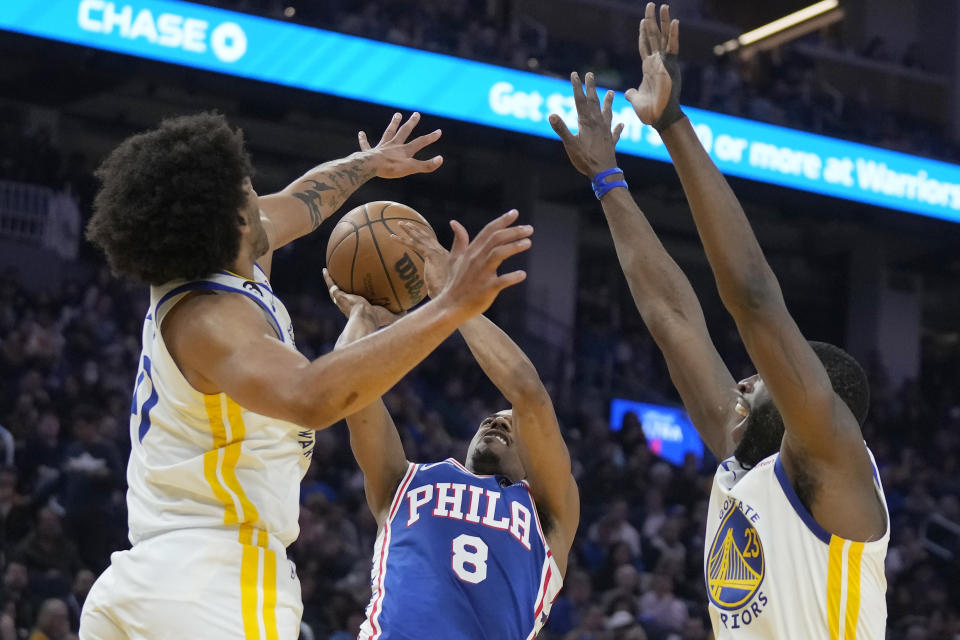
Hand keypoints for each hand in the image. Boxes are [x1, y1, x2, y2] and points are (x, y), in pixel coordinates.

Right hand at [323, 268, 400, 331]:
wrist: (365, 319)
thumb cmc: (376, 320)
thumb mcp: (390, 316)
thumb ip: (398, 313)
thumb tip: (408, 309)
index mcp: (358, 310)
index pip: (357, 303)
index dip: (356, 298)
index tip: (357, 293)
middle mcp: (347, 306)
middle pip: (343, 295)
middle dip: (343, 289)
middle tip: (343, 280)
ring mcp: (341, 301)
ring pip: (334, 289)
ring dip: (332, 281)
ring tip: (330, 271)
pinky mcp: (338, 296)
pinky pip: (331, 285)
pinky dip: (328, 278)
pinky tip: (325, 269)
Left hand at [359, 112, 443, 178]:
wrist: (371, 166)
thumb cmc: (391, 168)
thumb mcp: (411, 168)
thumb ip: (426, 165)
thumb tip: (441, 159)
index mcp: (404, 150)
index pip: (420, 142)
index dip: (430, 137)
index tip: (439, 131)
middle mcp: (394, 146)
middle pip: (404, 132)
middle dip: (411, 123)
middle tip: (416, 114)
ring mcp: (381, 148)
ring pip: (389, 133)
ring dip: (393, 124)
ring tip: (397, 114)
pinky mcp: (369, 152)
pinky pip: (366, 145)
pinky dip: (364, 139)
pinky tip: (361, 133)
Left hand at [390, 221, 449, 297]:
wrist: (452, 292)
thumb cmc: (446, 293)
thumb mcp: (440, 288)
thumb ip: (434, 288)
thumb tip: (430, 292)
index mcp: (443, 257)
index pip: (433, 243)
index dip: (426, 235)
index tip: (418, 230)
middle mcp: (441, 251)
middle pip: (426, 237)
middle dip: (416, 230)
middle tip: (406, 224)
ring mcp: (436, 252)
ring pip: (420, 238)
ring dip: (409, 230)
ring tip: (400, 224)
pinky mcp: (431, 254)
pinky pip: (413, 245)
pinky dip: (402, 240)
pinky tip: (392, 237)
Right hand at [435, 210, 531, 319]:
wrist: (450, 306)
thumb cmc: (454, 283)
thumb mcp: (453, 259)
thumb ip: (459, 241)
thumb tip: (454, 222)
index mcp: (471, 252)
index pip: (488, 231)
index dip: (502, 220)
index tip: (515, 212)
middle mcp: (477, 259)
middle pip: (496, 239)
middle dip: (514, 232)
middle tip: (530, 229)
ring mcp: (482, 274)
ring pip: (498, 254)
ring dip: (514, 247)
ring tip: (528, 243)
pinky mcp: (487, 289)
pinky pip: (501, 281)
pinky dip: (512, 277)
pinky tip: (522, 274)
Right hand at [549, 72, 624, 176]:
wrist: (603, 172)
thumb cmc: (585, 159)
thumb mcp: (570, 144)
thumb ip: (561, 129)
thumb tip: (551, 115)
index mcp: (586, 122)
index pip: (580, 100)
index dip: (577, 87)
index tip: (575, 74)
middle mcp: (598, 123)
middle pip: (594, 101)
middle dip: (591, 88)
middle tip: (590, 75)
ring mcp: (606, 131)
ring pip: (607, 113)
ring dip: (608, 102)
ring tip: (611, 93)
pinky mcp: (611, 141)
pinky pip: (615, 132)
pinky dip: (617, 127)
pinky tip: (621, 124)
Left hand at [624, 3, 682, 129]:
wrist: (659, 118)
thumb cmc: (650, 112)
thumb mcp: (636, 100)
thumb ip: (632, 94)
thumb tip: (628, 93)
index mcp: (649, 68)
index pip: (645, 46)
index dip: (644, 34)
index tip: (643, 20)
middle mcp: (658, 63)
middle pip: (654, 37)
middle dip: (652, 21)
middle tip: (651, 4)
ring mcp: (664, 63)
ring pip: (663, 38)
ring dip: (662, 22)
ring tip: (662, 6)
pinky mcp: (670, 66)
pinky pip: (673, 48)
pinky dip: (674, 34)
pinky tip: (674, 21)